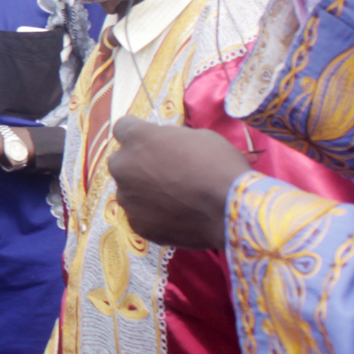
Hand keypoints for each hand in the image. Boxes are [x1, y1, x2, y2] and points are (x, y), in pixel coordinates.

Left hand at [109, 118, 252, 250]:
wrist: (231, 209)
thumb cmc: (219, 165)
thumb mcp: (198, 137)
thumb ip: (172, 139)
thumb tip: (167, 145)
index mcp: (137, 138)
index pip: (124, 128)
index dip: (139, 134)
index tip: (152, 141)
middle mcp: (123, 166)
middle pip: (121, 161)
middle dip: (136, 164)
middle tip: (163, 172)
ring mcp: (127, 198)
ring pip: (129, 190)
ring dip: (143, 191)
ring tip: (173, 199)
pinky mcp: (136, 224)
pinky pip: (140, 215)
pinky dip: (153, 215)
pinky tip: (176, 216)